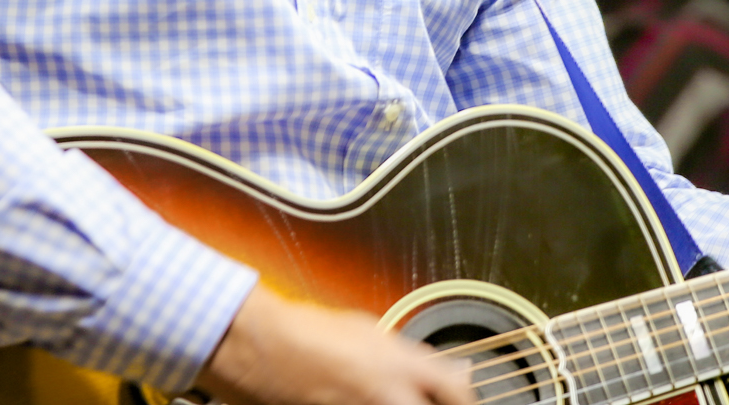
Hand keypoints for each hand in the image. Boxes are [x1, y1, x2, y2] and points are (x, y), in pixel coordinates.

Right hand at [194, 284, 472, 404]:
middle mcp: (389, 396)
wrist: (262, 346)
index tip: (465, 401)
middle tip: (432, 403)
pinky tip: (367, 403)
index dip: (466, 400)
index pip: (457, 392)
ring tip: (388, 398)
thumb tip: (451, 372)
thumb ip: (414, 358)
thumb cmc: (311, 332)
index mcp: (402, 364)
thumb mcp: (371, 332)